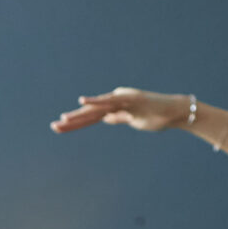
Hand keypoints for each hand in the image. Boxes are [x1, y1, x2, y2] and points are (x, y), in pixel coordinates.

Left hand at [51, 87, 193, 135]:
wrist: (174, 113)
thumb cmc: (155, 117)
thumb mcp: (132, 120)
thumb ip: (119, 117)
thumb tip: (107, 119)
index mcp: (114, 106)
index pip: (90, 116)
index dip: (75, 123)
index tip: (59, 128)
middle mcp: (115, 100)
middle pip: (89, 113)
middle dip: (71, 121)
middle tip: (53, 127)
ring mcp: (122, 99)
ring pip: (96, 109)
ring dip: (78, 116)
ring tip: (61, 121)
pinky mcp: (130, 100)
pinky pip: (110, 101)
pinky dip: (96, 101)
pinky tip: (82, 101)